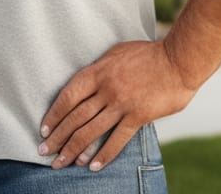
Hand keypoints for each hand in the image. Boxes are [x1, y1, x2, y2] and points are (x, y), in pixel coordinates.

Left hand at [37, 40, 196, 171]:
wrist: (177, 60)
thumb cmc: (147, 54)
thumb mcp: (116, 54)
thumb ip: (100, 71)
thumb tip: (87, 84)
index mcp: (97, 72)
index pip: (68, 96)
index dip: (54, 114)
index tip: (44, 129)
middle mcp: (106, 89)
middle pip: (75, 117)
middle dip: (58, 136)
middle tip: (44, 151)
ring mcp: (121, 104)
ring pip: (91, 131)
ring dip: (74, 149)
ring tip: (62, 162)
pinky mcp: (138, 117)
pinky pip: (117, 140)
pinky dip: (103, 155)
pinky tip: (92, 166)